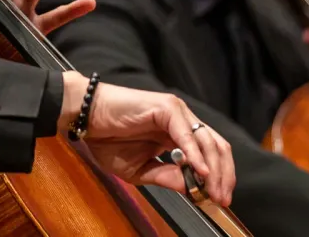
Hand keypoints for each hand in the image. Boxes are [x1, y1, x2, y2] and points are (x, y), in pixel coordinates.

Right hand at [62, 75, 235, 206]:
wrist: (85, 119)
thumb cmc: (107, 140)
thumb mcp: (140, 170)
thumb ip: (167, 176)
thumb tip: (194, 189)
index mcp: (178, 135)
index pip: (210, 155)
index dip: (219, 178)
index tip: (219, 200)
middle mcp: (182, 121)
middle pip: (217, 147)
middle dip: (223, 176)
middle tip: (221, 199)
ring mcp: (176, 112)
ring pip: (207, 140)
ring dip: (213, 168)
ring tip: (211, 190)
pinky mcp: (166, 107)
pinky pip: (185, 133)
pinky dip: (195, 154)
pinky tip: (199, 171)